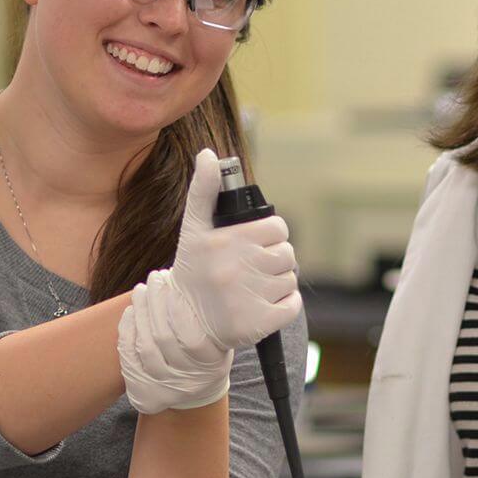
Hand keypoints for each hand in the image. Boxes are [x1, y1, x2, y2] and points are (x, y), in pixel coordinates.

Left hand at [118, 271, 232, 413]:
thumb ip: (207, 314)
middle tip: (154, 278)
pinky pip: (129, 357)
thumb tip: (189, 273)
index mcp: (212, 364)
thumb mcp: (218, 338)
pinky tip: (130, 311)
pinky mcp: (143, 389)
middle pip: (163, 339)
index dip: (178, 310)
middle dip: (155, 303)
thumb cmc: (208, 352)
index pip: (192, 338)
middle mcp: (188, 380)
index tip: (172, 284)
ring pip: (145, 347)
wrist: (196, 392)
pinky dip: (127, 330)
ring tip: (140, 290)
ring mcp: (164, 387)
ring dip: (140, 313)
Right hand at [168, 149, 301, 349]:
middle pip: (286, 254)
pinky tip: (261, 305)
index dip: (269, 235)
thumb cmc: (194, 270)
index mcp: (226, 241)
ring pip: (290, 279)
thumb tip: (208, 154)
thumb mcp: (194, 229)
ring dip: (277, 283)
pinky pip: (293, 306)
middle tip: (250, 269)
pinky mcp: (260, 323)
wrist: (184, 323)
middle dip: (273, 260)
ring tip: (252, 288)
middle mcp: (237, 268)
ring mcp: (249, 297)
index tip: (254, 244)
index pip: (277, 228)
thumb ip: (203, 191)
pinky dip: (284, 306)